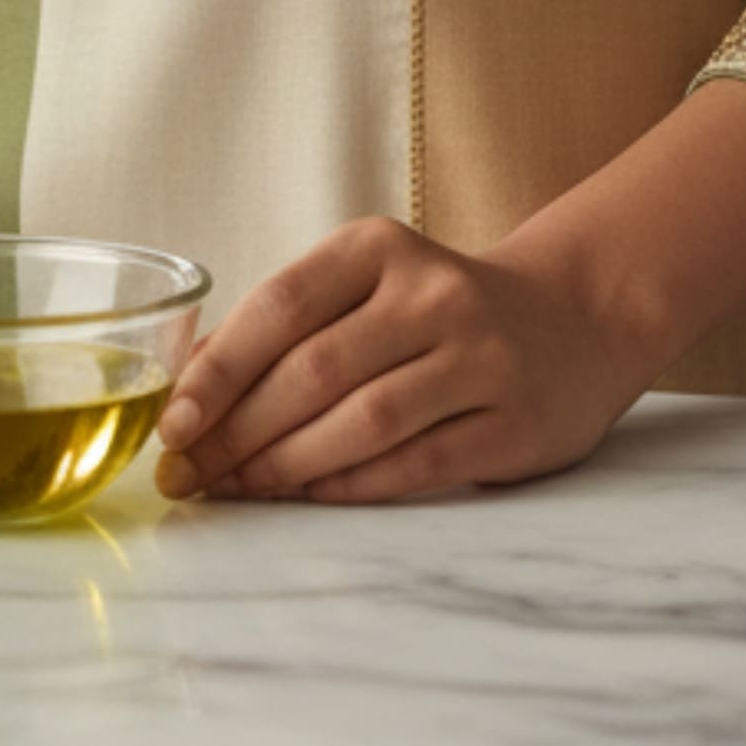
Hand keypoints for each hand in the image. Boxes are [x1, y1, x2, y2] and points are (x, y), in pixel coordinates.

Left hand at [150, 215, 656, 506]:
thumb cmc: (436, 312)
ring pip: (362, 422)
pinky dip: (352, 487)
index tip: (173, 423)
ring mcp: (478, 357)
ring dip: (287, 467)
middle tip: (190, 476)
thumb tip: (188, 385)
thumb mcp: (365, 289)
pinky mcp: (512, 422)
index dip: (219, 369)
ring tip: (238, 491)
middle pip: (314, 371)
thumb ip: (284, 327)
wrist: (572, 321)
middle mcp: (431, 293)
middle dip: (239, 432)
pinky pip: (416, 464)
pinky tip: (309, 498)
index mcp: (379, 247)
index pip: (280, 305)